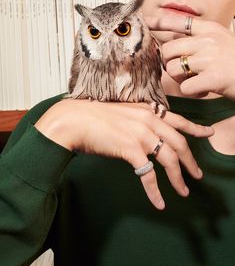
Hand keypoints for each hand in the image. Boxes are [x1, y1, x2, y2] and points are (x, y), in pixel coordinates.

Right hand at [35, 99, 212, 209]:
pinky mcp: (131, 149)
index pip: (179, 120)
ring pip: (170, 159)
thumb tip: (149, 137)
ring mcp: (141, 134)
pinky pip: (148, 175)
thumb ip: (139, 122)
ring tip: (183, 192)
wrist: (75, 120)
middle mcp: (149, 120)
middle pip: (179, 143)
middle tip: (197, 174)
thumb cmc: (95, 117)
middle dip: (191, 161)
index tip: (208, 133)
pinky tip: (159, 202)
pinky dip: (155, 191)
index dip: (196, 128)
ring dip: (178, 179)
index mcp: (148, 111)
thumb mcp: (123, 115)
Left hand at [145, 13, 234, 98]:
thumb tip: (169, 48)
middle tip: (184, 72)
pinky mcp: (213, 77)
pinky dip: (192, 93)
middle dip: (170, 64)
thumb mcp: (220, 42)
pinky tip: (204, 91)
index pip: (179, 22)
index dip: (160, 22)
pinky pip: (185, 87)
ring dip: (180, 80)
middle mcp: (208, 40)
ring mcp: (211, 57)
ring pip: (173, 69)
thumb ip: (197, 42)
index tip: (147, 22)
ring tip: (197, 81)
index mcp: (210, 30)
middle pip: (168, 50)